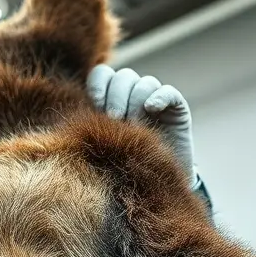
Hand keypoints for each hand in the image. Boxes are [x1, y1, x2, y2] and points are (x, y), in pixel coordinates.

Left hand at [87, 64, 194, 179]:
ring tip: (134, 126)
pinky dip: (159, 97)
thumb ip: (93, 123)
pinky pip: (168, 92)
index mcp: (112, 97)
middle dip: (117, 97)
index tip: (96, 104)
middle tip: (115, 119)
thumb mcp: (103, 143)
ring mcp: (156, 98)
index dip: (98, 84)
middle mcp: (134, 93)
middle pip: (123, 76)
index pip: (103, 74)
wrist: (155, 182)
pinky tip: (151, 108)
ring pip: (145, 83)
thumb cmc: (122, 163)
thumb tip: (78, 110)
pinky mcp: (177, 107)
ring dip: (136, 102)